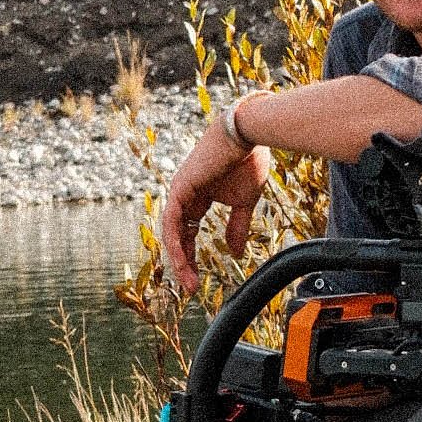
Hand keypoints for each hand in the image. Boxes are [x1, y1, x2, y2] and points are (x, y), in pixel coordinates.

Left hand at [158, 114, 272, 294]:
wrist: (249, 135)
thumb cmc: (248, 161)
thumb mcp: (244, 202)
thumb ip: (236, 226)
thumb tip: (234, 253)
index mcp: (198, 197)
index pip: (188, 233)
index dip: (192, 256)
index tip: (199, 280)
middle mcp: (185, 195)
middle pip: (177, 236)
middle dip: (183, 263)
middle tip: (191, 287)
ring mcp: (180, 191)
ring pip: (172, 232)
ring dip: (179, 258)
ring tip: (188, 281)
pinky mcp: (180, 188)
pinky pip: (173, 221)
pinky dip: (176, 242)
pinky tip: (182, 259)